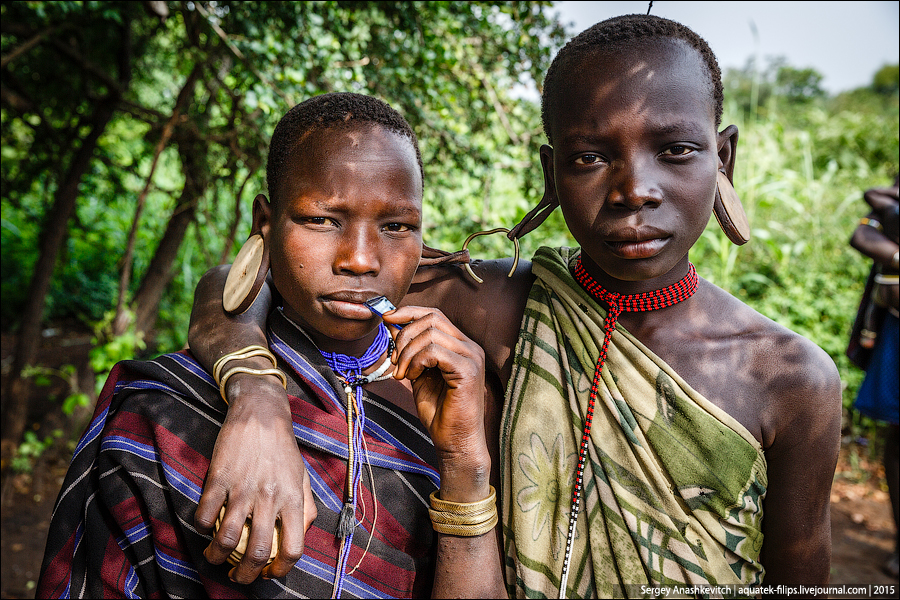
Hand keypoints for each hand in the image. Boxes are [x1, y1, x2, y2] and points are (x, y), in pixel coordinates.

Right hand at [194, 374, 315, 582]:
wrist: (261, 414)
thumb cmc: (283, 449)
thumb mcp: (303, 477)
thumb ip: (305, 507)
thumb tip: (301, 535)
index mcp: (293, 499)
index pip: (293, 547)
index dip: (281, 569)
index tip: (271, 574)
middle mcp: (269, 497)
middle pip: (258, 551)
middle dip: (246, 575)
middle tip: (238, 577)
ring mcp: (242, 488)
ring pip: (227, 538)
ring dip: (217, 556)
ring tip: (215, 557)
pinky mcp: (219, 478)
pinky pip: (204, 514)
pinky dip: (201, 528)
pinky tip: (204, 527)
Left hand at [382, 306, 489, 500]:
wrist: (454, 442)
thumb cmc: (439, 412)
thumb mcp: (417, 374)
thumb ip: (410, 351)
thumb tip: (392, 325)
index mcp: (461, 346)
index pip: (434, 314)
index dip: (408, 312)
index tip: (386, 319)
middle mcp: (470, 348)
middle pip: (431, 319)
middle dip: (404, 336)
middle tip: (394, 361)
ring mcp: (472, 358)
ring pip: (430, 334)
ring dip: (407, 353)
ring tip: (403, 374)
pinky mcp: (468, 371)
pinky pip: (435, 351)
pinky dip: (416, 361)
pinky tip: (412, 377)